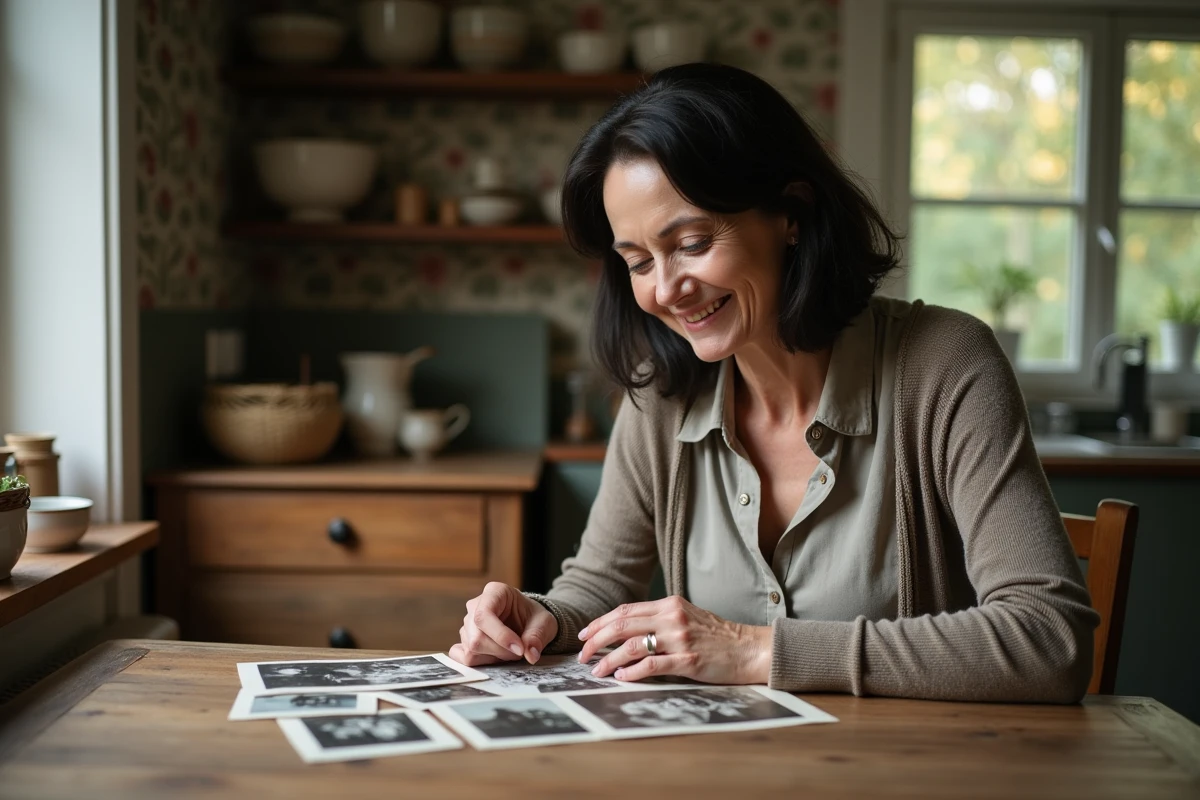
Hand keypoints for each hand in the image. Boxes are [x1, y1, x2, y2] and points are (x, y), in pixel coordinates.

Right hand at [448, 582, 557, 666]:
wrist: (527, 621)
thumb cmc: (533, 617)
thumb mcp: (544, 623)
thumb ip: (538, 637)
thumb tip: (531, 655)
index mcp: (494, 592)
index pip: (484, 615)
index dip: (500, 636)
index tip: (519, 649)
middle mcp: (475, 606)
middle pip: (476, 637)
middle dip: (500, 651)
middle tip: (520, 651)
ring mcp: (468, 623)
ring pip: (471, 650)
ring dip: (493, 657)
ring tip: (510, 651)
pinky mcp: (465, 639)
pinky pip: (463, 656)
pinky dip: (480, 662)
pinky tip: (495, 657)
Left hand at [578, 595, 771, 684]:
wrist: (750, 648)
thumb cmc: (718, 636)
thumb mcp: (687, 617)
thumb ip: (660, 620)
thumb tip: (627, 632)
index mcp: (669, 604)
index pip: (625, 610)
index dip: (601, 622)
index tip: (585, 634)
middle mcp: (671, 617)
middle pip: (622, 625)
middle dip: (597, 640)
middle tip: (582, 654)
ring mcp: (679, 638)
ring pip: (631, 646)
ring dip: (609, 659)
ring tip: (598, 671)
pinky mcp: (687, 659)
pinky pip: (651, 665)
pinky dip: (632, 672)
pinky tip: (621, 677)